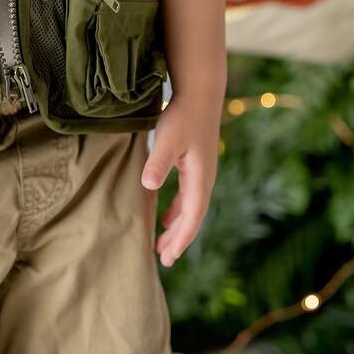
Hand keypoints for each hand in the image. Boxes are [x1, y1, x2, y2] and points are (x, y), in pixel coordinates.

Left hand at [142, 89, 220, 266]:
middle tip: (164, 260)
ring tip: (164, 246)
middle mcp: (205, 179)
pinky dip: (178, 210)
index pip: (192, 216)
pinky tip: (167, 216)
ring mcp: (201, 173)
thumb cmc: (183, 115)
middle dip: (179, 239)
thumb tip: (149, 186)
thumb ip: (158, 162)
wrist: (200, 93)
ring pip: (191, 208)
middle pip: (193, 218)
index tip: (169, 256)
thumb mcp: (168, 139)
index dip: (181, 238)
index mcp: (201, 178)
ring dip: (178, 227)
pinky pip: (188, 197)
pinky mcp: (195, 164)